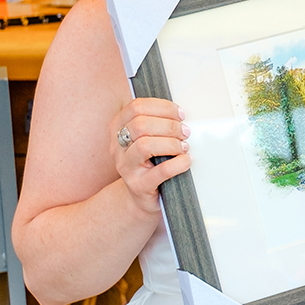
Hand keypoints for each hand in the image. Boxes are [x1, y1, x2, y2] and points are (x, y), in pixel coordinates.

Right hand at [110, 98, 190, 213]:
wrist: (140, 196)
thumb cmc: (149, 162)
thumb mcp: (146, 138)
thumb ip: (156, 122)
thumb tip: (181, 113)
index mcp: (118, 129)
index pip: (136, 107)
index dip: (162, 107)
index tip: (180, 114)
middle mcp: (117, 147)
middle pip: (140, 125)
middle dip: (169, 125)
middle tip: (185, 132)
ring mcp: (126, 167)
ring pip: (145, 146)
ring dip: (171, 143)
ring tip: (184, 147)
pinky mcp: (139, 186)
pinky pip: (160, 171)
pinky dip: (178, 163)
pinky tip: (186, 160)